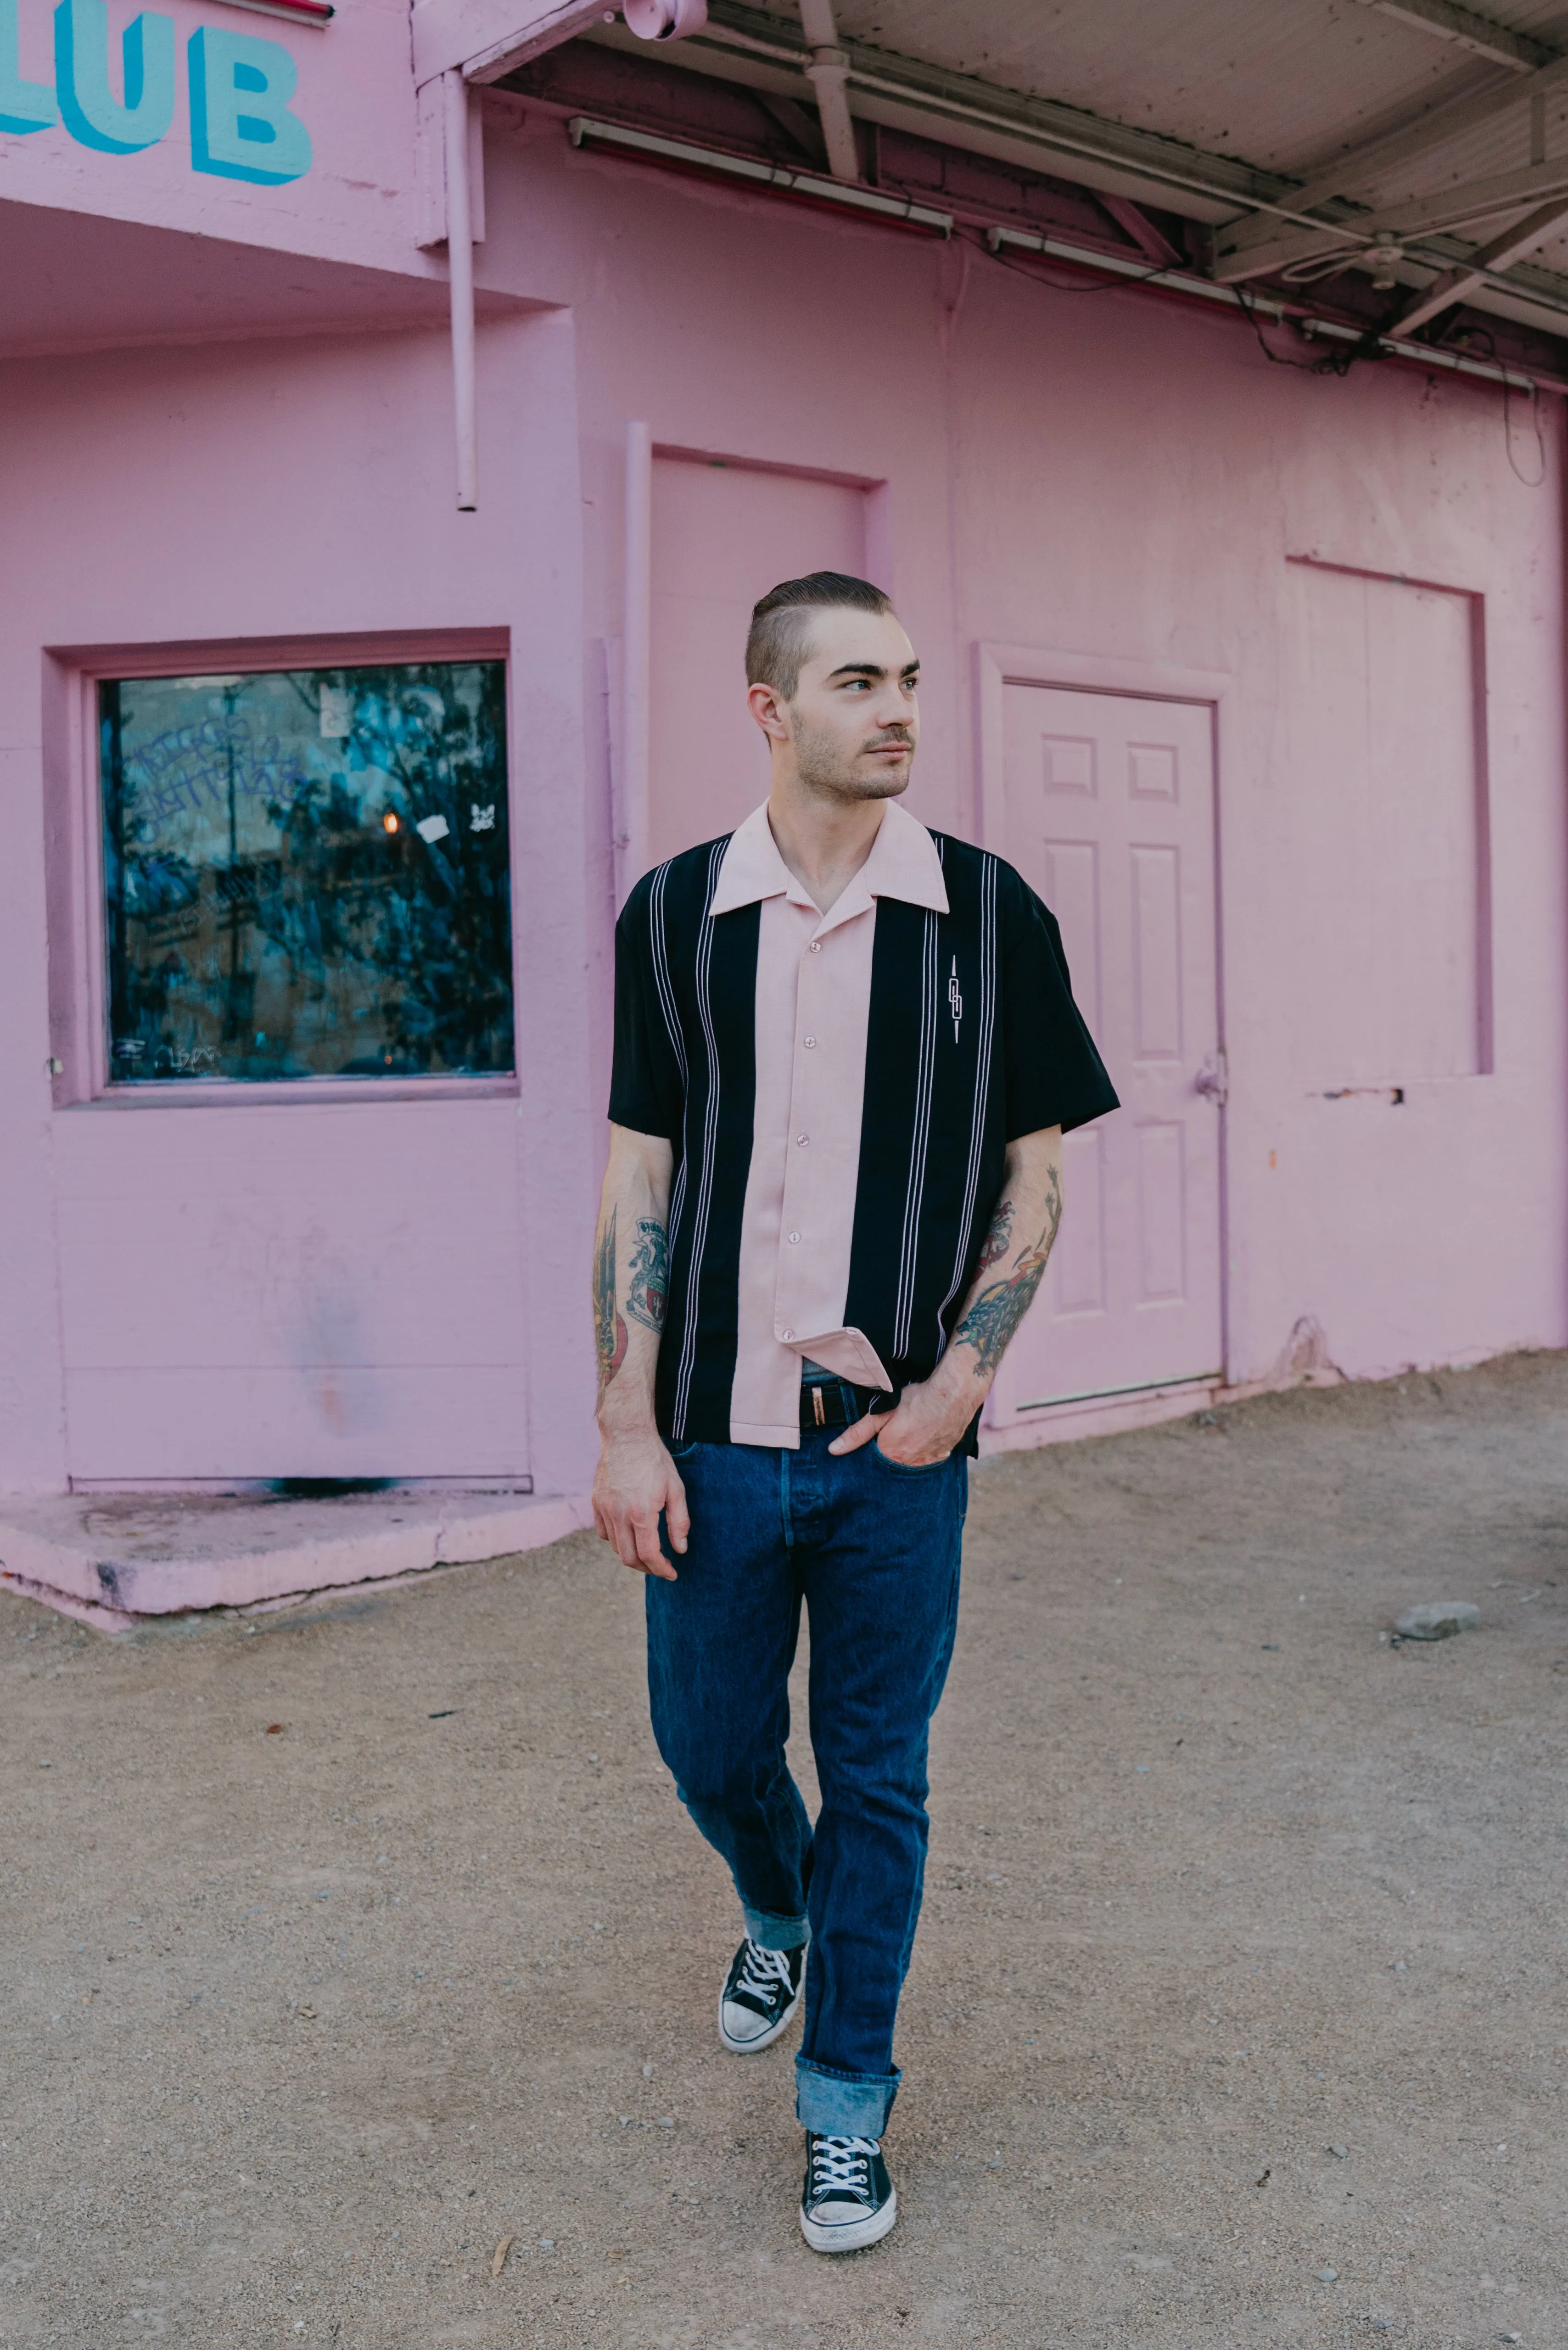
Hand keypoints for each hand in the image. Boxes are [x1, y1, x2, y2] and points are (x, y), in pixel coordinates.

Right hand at [592, 1428, 688, 1577]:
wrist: (627, 1435)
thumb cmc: (655, 1461)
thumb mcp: (676, 1489)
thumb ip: (679, 1522)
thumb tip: (680, 1549)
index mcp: (641, 1513)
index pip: (649, 1555)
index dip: (661, 1569)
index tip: (672, 1573)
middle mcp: (619, 1514)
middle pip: (629, 1558)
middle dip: (647, 1568)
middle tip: (661, 1565)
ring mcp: (604, 1509)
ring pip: (615, 1547)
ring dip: (632, 1555)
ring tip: (648, 1550)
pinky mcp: (596, 1502)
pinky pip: (603, 1532)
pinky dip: (616, 1540)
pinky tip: (630, 1533)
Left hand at [828, 1372, 967, 1466]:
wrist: (952, 1394)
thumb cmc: (915, 1401)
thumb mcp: (880, 1414)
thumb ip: (857, 1434)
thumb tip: (833, 1451)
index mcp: (891, 1455)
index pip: (876, 1460)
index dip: (875, 1446)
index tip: (879, 1435)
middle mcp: (910, 1464)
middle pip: (895, 1462)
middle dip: (893, 1451)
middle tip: (898, 1430)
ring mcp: (929, 1460)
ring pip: (914, 1461)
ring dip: (910, 1451)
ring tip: (912, 1432)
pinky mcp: (944, 1454)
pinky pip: (931, 1457)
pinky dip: (927, 1449)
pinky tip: (927, 1435)